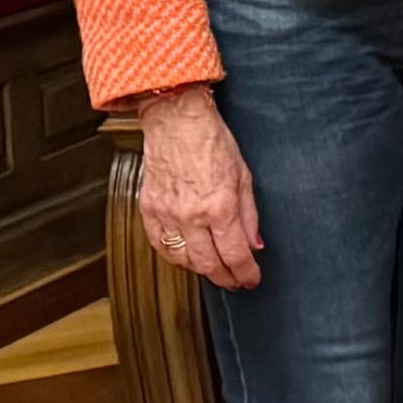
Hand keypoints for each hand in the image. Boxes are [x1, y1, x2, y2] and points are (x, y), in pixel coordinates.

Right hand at [133, 88, 262, 288]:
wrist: (176, 121)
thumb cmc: (211, 141)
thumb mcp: (244, 176)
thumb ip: (249, 215)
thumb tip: (254, 245)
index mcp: (219, 206)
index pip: (234, 255)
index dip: (245, 273)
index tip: (251, 279)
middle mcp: (191, 214)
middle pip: (208, 264)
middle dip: (226, 279)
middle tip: (235, 281)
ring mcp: (167, 214)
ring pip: (183, 260)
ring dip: (201, 270)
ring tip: (214, 269)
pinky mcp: (149, 209)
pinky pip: (160, 246)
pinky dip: (175, 257)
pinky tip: (186, 257)